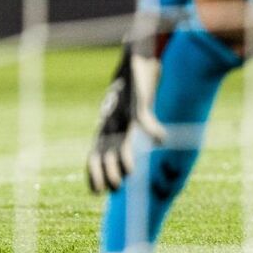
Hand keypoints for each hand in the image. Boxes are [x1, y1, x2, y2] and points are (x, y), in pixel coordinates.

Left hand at [86, 37, 166, 193]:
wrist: (133, 60)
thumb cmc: (127, 92)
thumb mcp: (119, 115)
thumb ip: (119, 135)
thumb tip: (124, 160)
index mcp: (104, 130)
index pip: (92, 157)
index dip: (93, 175)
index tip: (97, 192)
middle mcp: (110, 124)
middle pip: (104, 153)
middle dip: (109, 173)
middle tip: (118, 187)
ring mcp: (123, 115)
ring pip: (122, 141)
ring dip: (125, 159)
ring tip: (131, 172)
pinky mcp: (138, 103)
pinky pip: (145, 119)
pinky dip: (153, 130)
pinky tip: (160, 139)